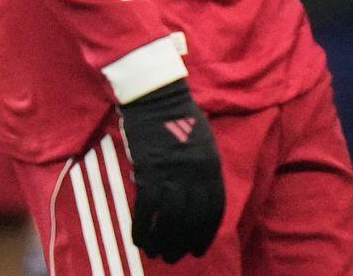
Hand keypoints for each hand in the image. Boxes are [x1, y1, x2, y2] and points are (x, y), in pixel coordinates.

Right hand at [118, 78, 225, 260]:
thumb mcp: (203, 145)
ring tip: (156, 253)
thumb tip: (196, 201)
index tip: (198, 250)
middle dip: (183, 243)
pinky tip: (138, 240)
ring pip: (170, 219)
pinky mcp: (151, 170)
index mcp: (212, 165)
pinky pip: (147, 209)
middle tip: (173, 257)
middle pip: (193, 219)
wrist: (158, 97)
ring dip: (162, 241)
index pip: (214, 209)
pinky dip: (142, 228)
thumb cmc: (179, 119)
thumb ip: (202, 172)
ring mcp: (175, 172)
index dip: (206, 234)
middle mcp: (198, 172)